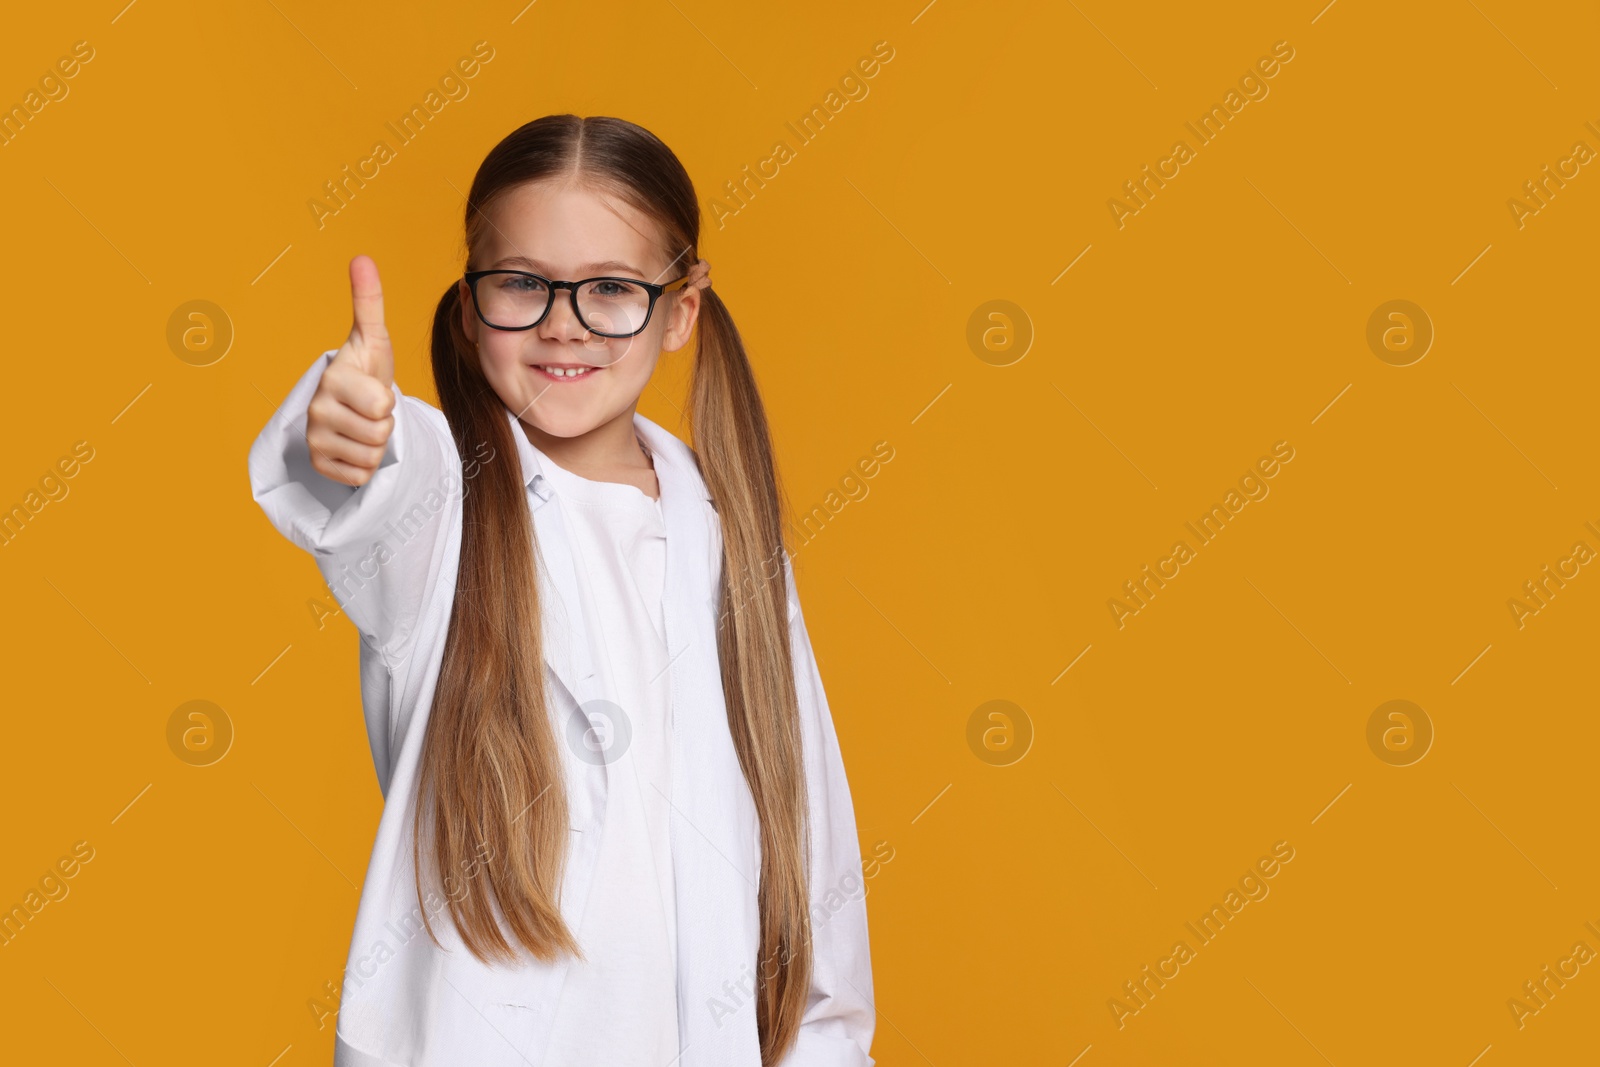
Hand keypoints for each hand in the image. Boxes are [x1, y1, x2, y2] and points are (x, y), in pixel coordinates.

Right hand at [307, 255, 396, 486]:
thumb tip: (362, 258)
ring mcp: (313, 438)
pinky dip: (363, 465)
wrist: (353, 404)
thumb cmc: (366, 369)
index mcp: (332, 378)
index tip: (373, 388)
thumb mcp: (372, 338)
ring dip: (376, 444)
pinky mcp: (317, 464)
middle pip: (379, 433)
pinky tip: (352, 445)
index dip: (388, 401)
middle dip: (384, 423)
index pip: (381, 405)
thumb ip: (369, 301)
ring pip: (371, 456)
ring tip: (363, 424)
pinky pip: (359, 476)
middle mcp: (316, 409)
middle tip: (370, 410)